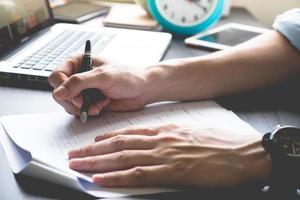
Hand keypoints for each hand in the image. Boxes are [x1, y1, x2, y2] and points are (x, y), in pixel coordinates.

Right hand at [48, 54, 150, 115]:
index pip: (57, 76)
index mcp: (78, 62)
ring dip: (81, 108)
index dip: (63, 88)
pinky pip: (79, 111)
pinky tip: (101, 106)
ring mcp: (83, 90)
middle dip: (72, 101)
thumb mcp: (102, 76)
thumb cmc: (127, 77)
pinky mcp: (89, 101)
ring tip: (97, 105)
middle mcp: (78, 75)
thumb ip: (79, 83)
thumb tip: (59, 93)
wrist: (142, 90)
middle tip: (85, 104)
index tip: (76, 97)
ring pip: (68, 104)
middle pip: (59, 92)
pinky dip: (88, 111)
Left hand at [68, 124, 270, 186]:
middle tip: (73, 153)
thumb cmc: (220, 143)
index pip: (129, 132)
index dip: (107, 137)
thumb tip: (155, 141)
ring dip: (96, 162)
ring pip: (121, 157)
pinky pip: (136, 174)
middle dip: (92, 149)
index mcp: (165, 130)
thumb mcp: (192, 132)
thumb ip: (171, 136)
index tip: (93, 141)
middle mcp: (159, 140)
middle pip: (118, 144)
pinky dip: (116, 177)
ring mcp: (163, 155)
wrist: (242, 152)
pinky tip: (100, 178)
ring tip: (77, 164)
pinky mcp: (171, 172)